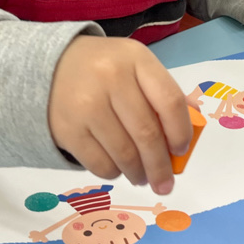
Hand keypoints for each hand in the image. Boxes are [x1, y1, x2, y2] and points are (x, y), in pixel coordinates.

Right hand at [49, 36, 192, 194]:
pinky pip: (100, 164)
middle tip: (166, 184)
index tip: (181, 150)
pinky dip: (115, 173)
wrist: (50, 67)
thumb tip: (193, 128)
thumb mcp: (136, 66)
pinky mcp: (68, 129)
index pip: (169, 101)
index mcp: (136, 59)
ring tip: (142, 177)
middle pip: (147, 133)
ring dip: (139, 173)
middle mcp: (111, 78)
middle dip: (161, 166)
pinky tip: (118, 168)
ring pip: (125, 154)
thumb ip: (164, 92)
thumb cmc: (105, 69)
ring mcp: (87, 105)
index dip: (181, 131)